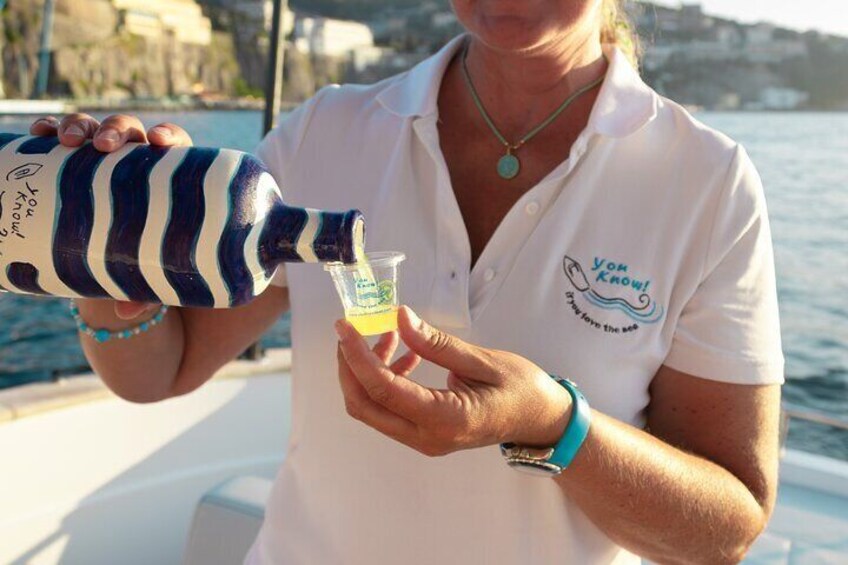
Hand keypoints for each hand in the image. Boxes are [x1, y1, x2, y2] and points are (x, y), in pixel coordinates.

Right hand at [29, 114, 193, 318]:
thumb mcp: (154, 277)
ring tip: (65, 140)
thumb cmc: (153, 265)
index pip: (174, 146)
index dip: (167, 136)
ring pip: (93, 131)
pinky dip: (48, 132)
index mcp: (169, 178)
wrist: (128, 265)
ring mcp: (104, 162)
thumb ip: (148, 290)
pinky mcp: (74, 169)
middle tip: (103, 147)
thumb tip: (128, 312)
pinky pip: (60, 143)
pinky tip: (37, 134)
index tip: (158, 142)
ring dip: (79, 127)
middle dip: (115, 131)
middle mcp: (137, 162)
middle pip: (130, 133)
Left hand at [335, 306, 571, 456]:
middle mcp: (428, 437)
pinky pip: (389, 410)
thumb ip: (437, 343)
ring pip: (372, 409)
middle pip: (365, 406)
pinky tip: (404, 354)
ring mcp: (423, 440)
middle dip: (349, 366)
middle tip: (350, 330)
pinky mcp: (423, 434)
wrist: (540, 421)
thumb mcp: (484, 360)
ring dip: (366, 372)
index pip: (384, 389)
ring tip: (388, 336)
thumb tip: (400, 317)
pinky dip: (384, 380)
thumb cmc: (521, 389)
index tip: (344, 326)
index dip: (357, 356)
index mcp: (445, 419)